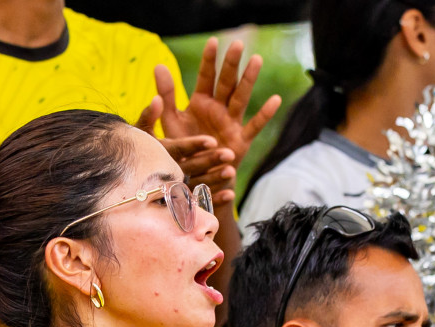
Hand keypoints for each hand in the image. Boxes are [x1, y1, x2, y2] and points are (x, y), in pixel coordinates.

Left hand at [151, 39, 281, 202]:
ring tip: (256, 60)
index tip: (213, 41)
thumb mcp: (171, 121)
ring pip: (241, 97)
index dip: (209, 60)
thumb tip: (158, 65)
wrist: (195, 178)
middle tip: (237, 43)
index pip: (206, 77)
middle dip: (231, 64)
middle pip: (226, 82)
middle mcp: (218, 109)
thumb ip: (166, 95)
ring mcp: (231, 123)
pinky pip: (254, 126)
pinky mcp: (240, 140)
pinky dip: (265, 114)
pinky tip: (275, 100)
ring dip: (248, 80)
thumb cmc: (184, 149)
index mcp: (201, 102)